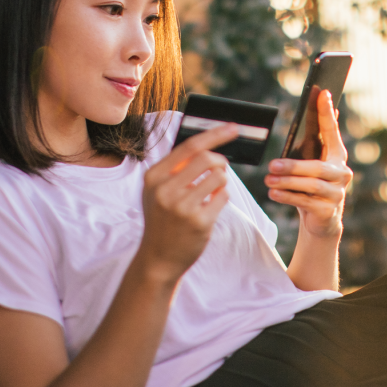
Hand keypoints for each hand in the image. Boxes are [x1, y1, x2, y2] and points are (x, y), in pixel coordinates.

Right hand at [136, 124, 237, 283]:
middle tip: (220, 170)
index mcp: (154, 177)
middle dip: (219, 162)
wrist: (158, 258)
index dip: (214, 134)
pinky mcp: (199, 222)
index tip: (233, 128)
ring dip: (221, 181)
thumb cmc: (163, 219)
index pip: (189, 147)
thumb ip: (175, 168)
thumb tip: (209, 144)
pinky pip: (223, 197)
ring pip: (219, 177)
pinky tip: (210, 207)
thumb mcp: (157, 191)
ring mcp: (182, 207)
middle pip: (207, 158)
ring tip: (211, 192)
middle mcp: (165, 190)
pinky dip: (222, 198)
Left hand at [265, 91, 352, 239]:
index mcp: (337, 156)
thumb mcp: (311, 164)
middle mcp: (342, 173)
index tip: (323, 93)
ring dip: (287, 182)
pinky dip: (287, 197)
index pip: (332, 131)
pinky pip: (305, 202)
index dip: (327, 113)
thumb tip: (314, 115)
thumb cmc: (312, 186)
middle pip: (316, 167)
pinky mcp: (328, 210)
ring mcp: (337, 193)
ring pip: (310, 185)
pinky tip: (274, 194)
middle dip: (292, 166)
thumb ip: (313, 144)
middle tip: (271, 165)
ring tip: (268, 180)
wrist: (321, 221)